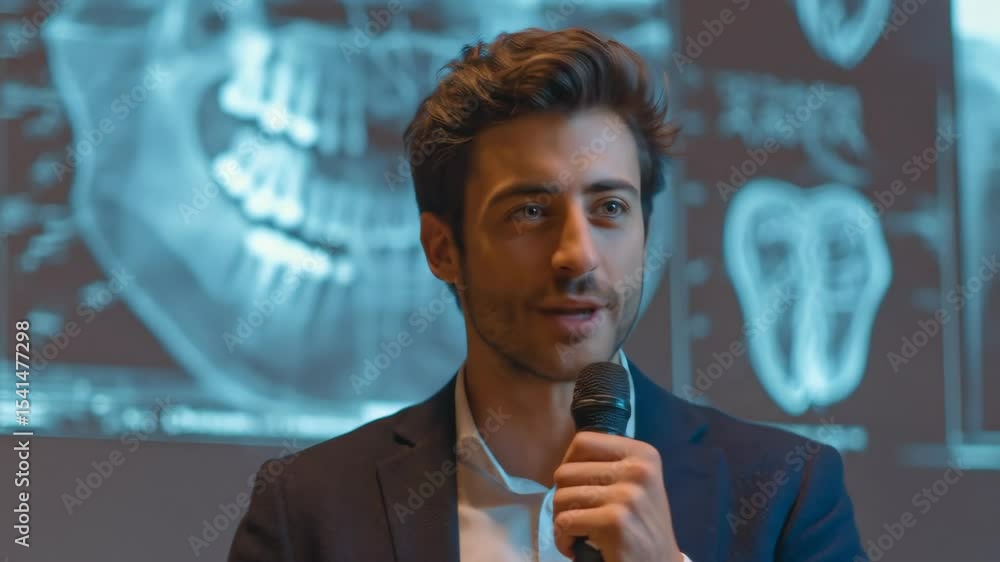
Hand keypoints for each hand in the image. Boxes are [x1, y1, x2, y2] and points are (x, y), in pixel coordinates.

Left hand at [552, 431, 683, 561]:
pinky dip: (562, 538)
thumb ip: (609, 464)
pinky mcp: (613, 522)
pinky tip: (576, 546)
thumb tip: (568, 456)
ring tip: (577, 532)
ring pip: (561, 497)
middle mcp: (638, 470)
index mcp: (642, 454)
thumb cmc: (641, 524)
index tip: (576, 486)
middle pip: (566, 472)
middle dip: (563, 498)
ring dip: (561, 520)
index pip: (583, 442)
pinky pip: (564, 522)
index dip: (569, 464)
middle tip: (577, 516)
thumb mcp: (636, 483)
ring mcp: (627, 496)